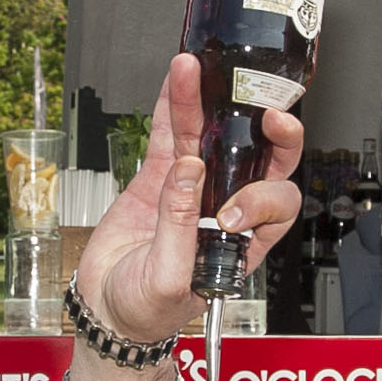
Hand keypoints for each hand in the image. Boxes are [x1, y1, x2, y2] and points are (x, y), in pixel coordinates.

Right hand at [74, 55, 305, 346]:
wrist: (105, 307)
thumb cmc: (145, 309)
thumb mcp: (167, 279)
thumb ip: (180, 228)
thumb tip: (189, 172)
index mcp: (244, 241)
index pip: (276, 205)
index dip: (261, 198)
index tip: (228, 210)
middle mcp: (225, 208)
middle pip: (260, 160)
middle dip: (269, 134)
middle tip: (266, 113)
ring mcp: (192, 189)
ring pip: (208, 137)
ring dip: (204, 102)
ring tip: (193, 70)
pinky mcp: (158, 179)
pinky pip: (170, 137)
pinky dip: (172, 108)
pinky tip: (175, 82)